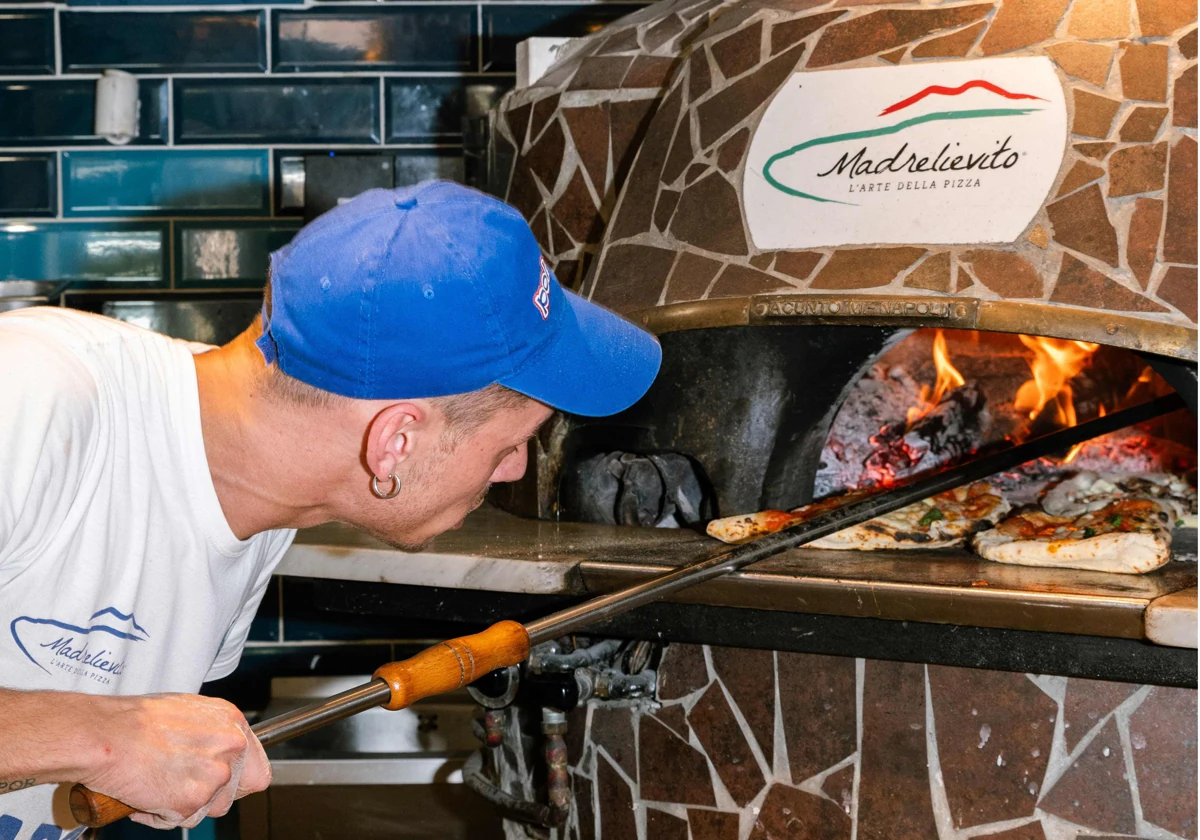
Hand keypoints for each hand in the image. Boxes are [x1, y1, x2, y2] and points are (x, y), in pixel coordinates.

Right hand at [79, 693, 270, 828]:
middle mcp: (231, 748)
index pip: (258, 769)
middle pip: (235, 793)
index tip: (225, 785)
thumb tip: (218, 748)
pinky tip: (146, 793)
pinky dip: (160, 815)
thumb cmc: (135, 720)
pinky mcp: (192, 800)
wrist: (105, 735)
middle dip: (209, 795)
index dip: (239, 781)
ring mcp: (213, 776)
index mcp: (233, 723)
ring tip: (158, 782)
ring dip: (184, 806)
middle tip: (179, 783)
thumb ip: (212, 733)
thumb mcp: (188, 711)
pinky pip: (181, 821)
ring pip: (209, 810)